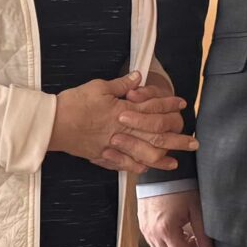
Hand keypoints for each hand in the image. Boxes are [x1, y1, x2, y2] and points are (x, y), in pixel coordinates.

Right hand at [50, 76, 195, 172]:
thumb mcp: (99, 87)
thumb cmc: (74, 103)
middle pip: (156, 136)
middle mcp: (124, 130)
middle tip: (193, 143)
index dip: (169, 106)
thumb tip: (138, 78)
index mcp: (124, 110)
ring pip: (144, 155)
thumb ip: (121, 84)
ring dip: (162, 159)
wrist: (53, 124)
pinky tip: (146, 168)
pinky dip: (137, 167)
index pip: (153, 108)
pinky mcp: (102, 156)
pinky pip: (125, 165)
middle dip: (177, 139)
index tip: (181, 106)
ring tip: (175, 163)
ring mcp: (114, 146)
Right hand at [140, 190, 214, 246]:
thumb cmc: (179, 186)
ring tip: (193, 242)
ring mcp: (146, 231)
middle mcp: (153, 234)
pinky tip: (182, 236)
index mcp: (166, 230)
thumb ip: (204, 235)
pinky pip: (157, 246)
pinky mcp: (144, 227)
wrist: (160, 173)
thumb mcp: (197, 210)